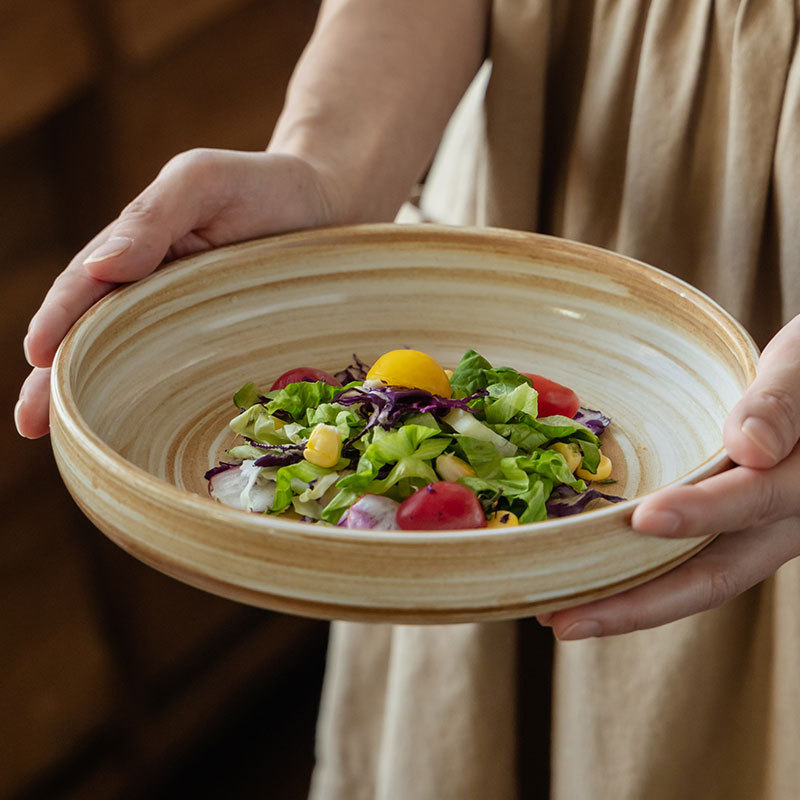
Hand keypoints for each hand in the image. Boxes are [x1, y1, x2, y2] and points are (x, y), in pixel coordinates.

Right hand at [15, 149, 339, 438]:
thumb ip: (151, 216)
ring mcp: (184, 320)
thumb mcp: (203, 181)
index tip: (36, 357)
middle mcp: (152, 289)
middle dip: (57, 377)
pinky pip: (182, 374)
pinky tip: (141, 432)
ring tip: (69, 440)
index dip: (57, 321)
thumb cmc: (263, 186)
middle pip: (94, 335)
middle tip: (28, 423)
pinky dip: (157, 402)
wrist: (325, 206)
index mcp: (135, 248)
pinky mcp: (221, 343)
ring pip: (131, 361)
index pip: (85, 288)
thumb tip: (97, 267)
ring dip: (97, 398)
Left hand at [538, 315, 799, 638]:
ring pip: (690, 578)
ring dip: (626, 601)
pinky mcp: (724, 527)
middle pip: (711, 576)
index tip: (643, 519)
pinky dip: (633, 575)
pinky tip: (585, 577)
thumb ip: (780, 404)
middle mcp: (778, 524)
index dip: (699, 513)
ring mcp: (749, 532)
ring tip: (558, 613)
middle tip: (565, 620)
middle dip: (638, 604)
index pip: (750, 502)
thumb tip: (752, 448)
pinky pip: (680, 559)